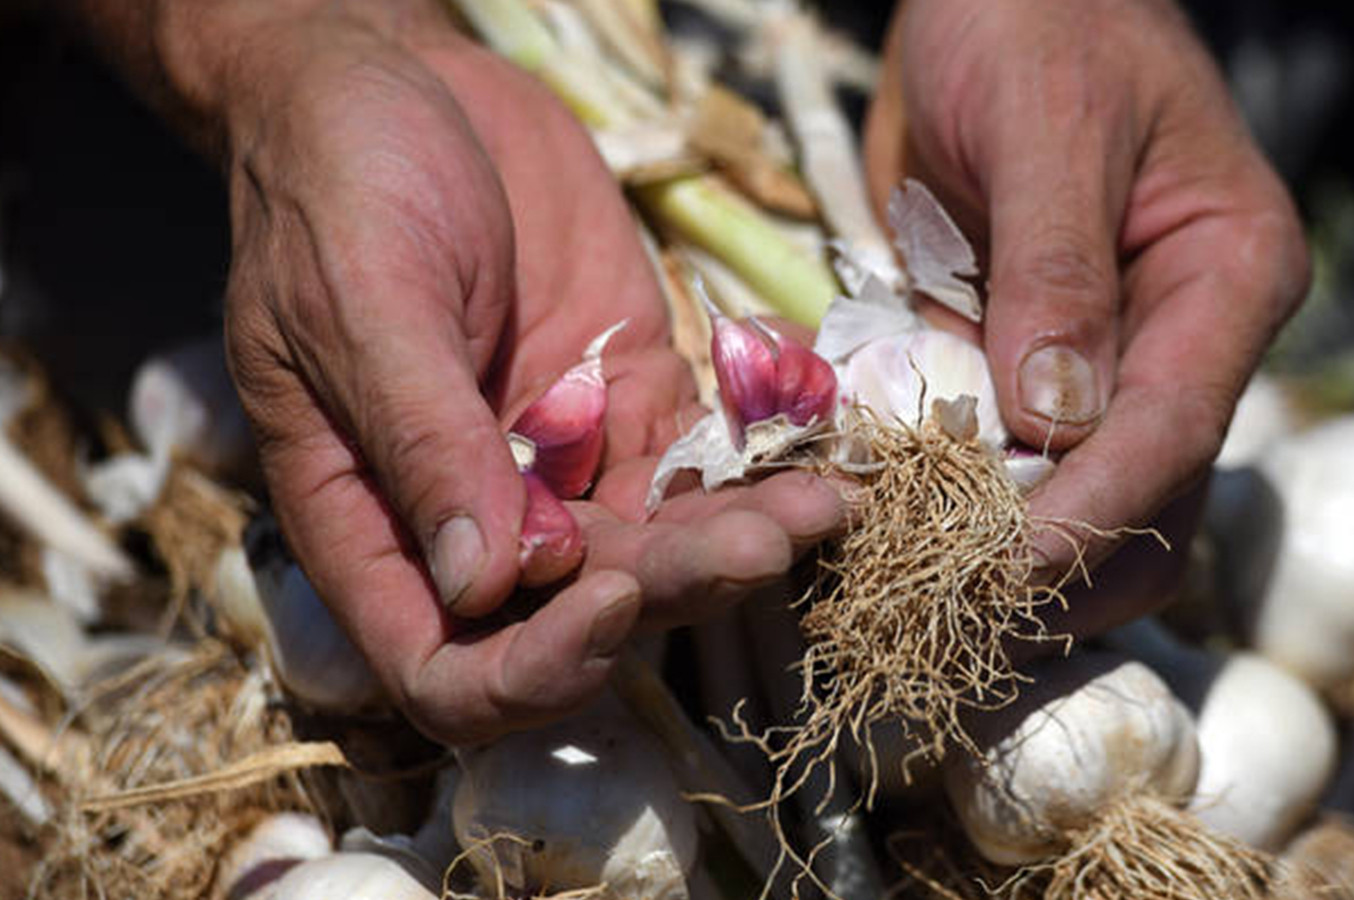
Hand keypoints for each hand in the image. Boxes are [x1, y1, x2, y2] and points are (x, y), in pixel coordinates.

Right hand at [214, 3, 839, 743]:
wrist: (405, 81)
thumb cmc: (337, 178)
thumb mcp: (359, 301)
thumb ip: (420, 439)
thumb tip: (481, 587)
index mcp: (373, 521)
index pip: (446, 668)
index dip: (529, 670)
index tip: (606, 597)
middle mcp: (473, 514)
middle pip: (580, 614)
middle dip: (676, 588)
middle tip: (765, 541)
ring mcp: (560, 459)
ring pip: (660, 547)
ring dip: (740, 539)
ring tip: (821, 505)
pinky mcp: (630, 397)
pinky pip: (703, 460)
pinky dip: (763, 464)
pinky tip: (824, 451)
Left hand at [865, 0, 1308, 634]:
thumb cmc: (1039, 18)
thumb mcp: (1051, 125)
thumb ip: (1058, 268)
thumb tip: (1055, 421)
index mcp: (1228, 277)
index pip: (1175, 429)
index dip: (1094, 514)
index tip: (1006, 572)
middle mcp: (1181, 337)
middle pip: (1144, 498)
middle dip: (1055, 564)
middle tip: (946, 604)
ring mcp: (1103, 360)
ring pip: (1077, 502)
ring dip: (1001, 554)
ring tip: (911, 586)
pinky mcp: (1023, 361)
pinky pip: (996, 457)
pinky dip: (946, 499)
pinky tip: (885, 524)